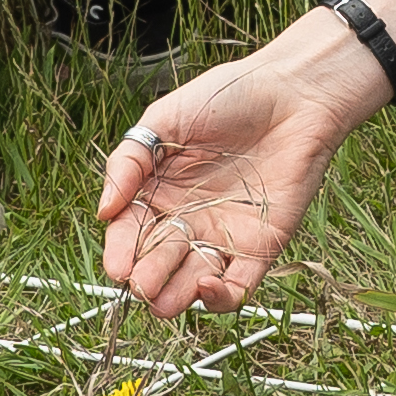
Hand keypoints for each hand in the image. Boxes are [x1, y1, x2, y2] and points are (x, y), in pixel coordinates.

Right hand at [97, 25, 395, 317]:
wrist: (292, 93)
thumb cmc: (226, 97)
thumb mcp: (164, 120)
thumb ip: (129, 162)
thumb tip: (103, 211)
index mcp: (157, 193)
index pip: (130, 233)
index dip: (121, 252)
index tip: (117, 265)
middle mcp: (185, 221)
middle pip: (158, 263)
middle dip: (147, 279)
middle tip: (141, 285)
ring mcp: (222, 237)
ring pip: (192, 282)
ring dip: (176, 297)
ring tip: (164, 302)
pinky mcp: (260, 248)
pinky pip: (238, 286)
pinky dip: (222, 298)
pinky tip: (207, 287)